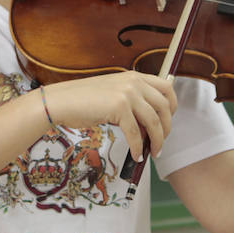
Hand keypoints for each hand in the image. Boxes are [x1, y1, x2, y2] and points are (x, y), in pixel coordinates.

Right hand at [40, 72, 176, 161]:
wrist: (61, 102)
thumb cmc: (83, 100)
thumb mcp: (114, 94)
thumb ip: (133, 102)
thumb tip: (149, 125)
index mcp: (134, 76)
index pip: (167, 88)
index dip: (172, 106)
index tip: (168, 121)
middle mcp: (134, 82)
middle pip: (164, 106)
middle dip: (166, 128)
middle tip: (161, 142)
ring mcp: (127, 93)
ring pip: (154, 122)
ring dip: (157, 141)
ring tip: (153, 153)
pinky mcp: (119, 108)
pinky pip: (136, 133)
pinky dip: (138, 147)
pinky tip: (136, 155)